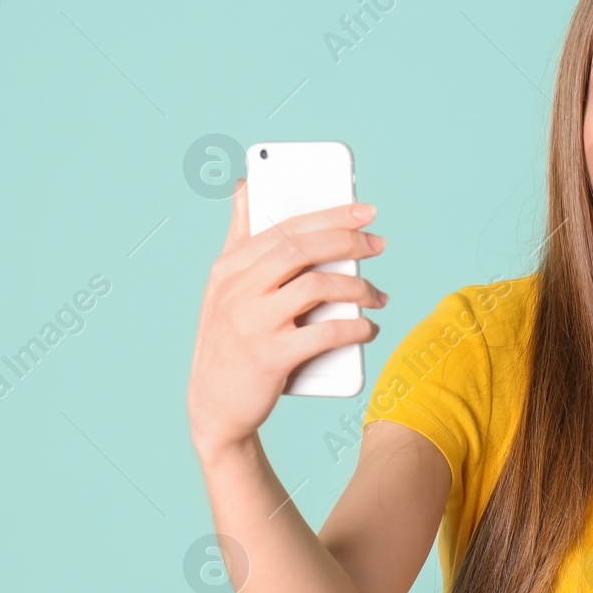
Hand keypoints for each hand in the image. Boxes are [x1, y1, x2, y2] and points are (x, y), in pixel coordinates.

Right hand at [187, 177, 386, 461]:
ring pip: (317, 288)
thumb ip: (238, 236)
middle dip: (348, 242)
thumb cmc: (228, 340)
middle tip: (379, 245)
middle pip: (302, 250)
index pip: (284, 228)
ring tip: (377, 296)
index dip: (330, 215)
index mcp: (229, 268)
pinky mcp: (270, 358)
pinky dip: (354, 328)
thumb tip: (245, 185)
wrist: (213, 407)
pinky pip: (324, 333)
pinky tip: (369, 328)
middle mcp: (236, 290)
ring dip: (357, 288)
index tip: (364, 211)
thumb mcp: (222, 286)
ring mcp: (252, 323)